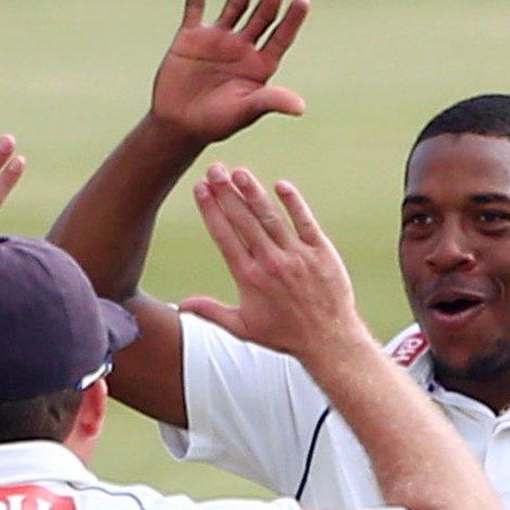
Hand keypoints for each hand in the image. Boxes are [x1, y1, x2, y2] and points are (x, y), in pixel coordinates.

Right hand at [150, 0, 309, 143]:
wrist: (177, 125)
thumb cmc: (215, 123)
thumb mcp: (245, 112)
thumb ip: (270, 102)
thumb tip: (301, 107)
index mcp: (260, 65)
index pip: (281, 37)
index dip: (292, 20)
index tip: (303, 0)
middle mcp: (243, 48)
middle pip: (262, 15)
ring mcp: (218, 39)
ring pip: (236, 5)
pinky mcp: (191, 36)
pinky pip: (195, 7)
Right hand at [185, 164, 368, 362]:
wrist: (328, 340)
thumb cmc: (285, 334)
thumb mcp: (243, 327)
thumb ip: (211, 312)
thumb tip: (181, 307)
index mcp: (249, 278)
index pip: (224, 236)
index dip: (211, 209)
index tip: (200, 189)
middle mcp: (271, 263)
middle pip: (243, 220)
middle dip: (226, 192)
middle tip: (214, 169)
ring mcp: (297, 255)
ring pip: (270, 217)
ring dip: (253, 192)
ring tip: (239, 172)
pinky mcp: (321, 252)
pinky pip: (305, 222)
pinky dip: (294, 203)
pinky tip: (281, 185)